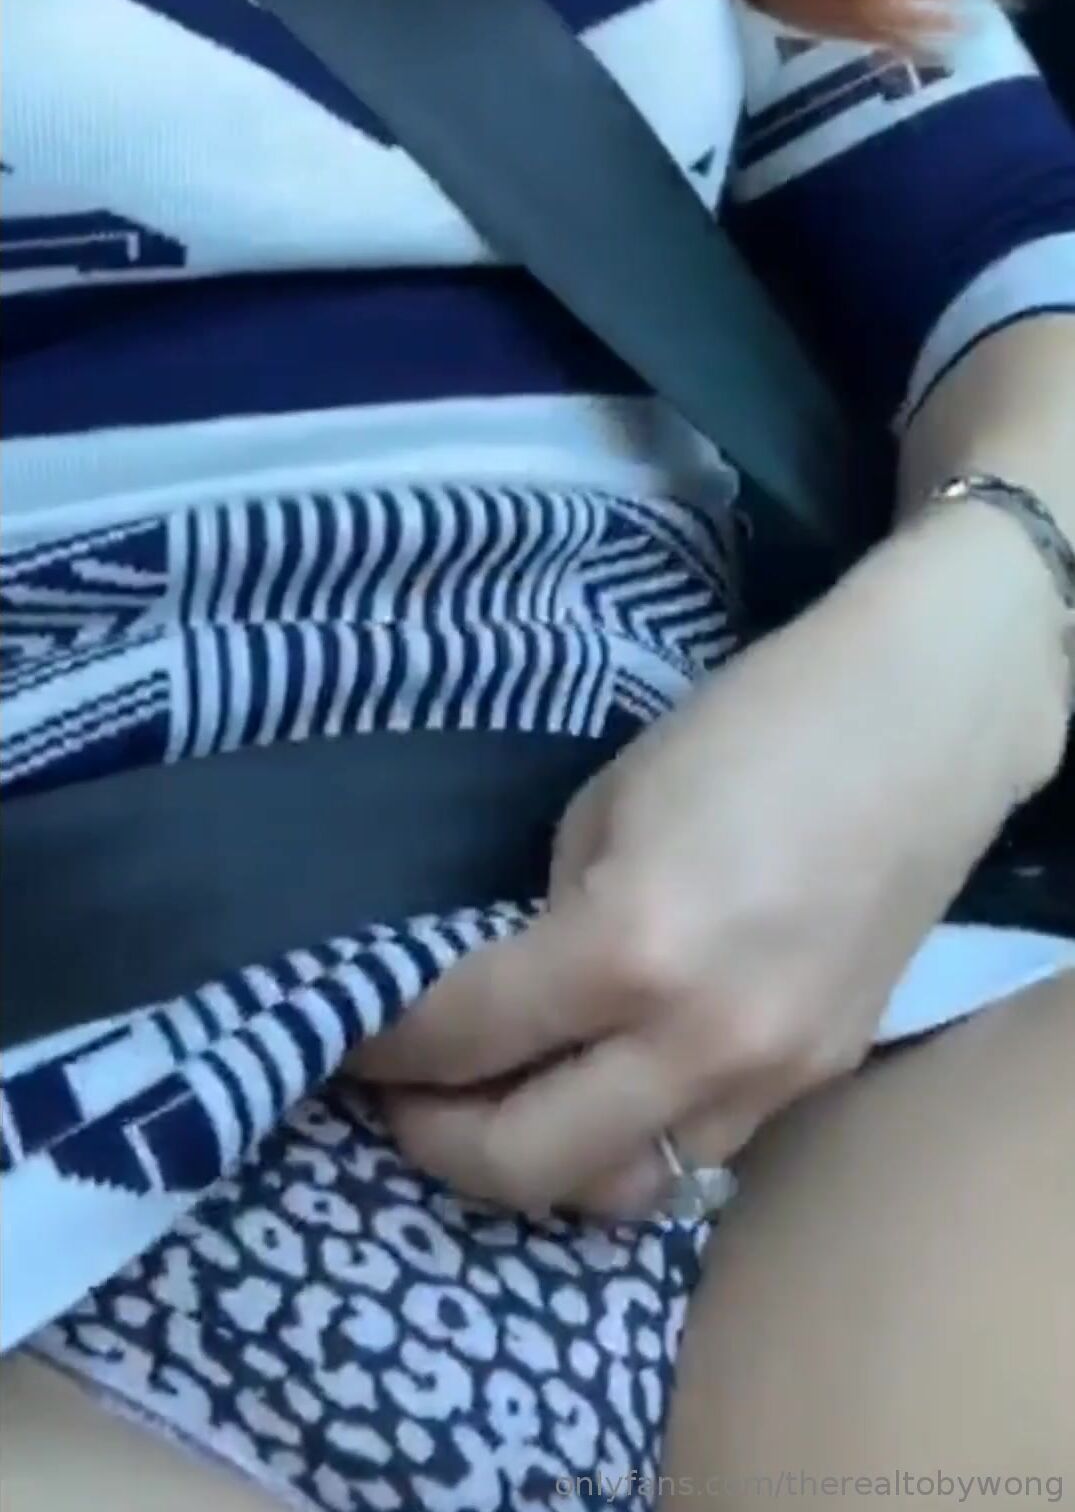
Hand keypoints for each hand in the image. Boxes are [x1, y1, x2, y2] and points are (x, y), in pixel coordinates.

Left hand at [350, 503, 1064, 1217]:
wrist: (921, 726)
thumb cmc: (753, 726)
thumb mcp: (606, 802)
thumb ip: (547, 915)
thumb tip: (497, 992)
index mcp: (629, 949)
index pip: (464, 1036)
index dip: (381, 1043)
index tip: (340, 1031)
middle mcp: (699, 1045)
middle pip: (524, 1161)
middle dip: (432, 1138)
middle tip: (393, 1095)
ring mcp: (771, 1078)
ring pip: (617, 1188)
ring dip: (533, 1162)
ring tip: (488, 1107)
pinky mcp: (818, 1080)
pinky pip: (696, 1154)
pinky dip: (625, 1143)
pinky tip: (595, 1092)